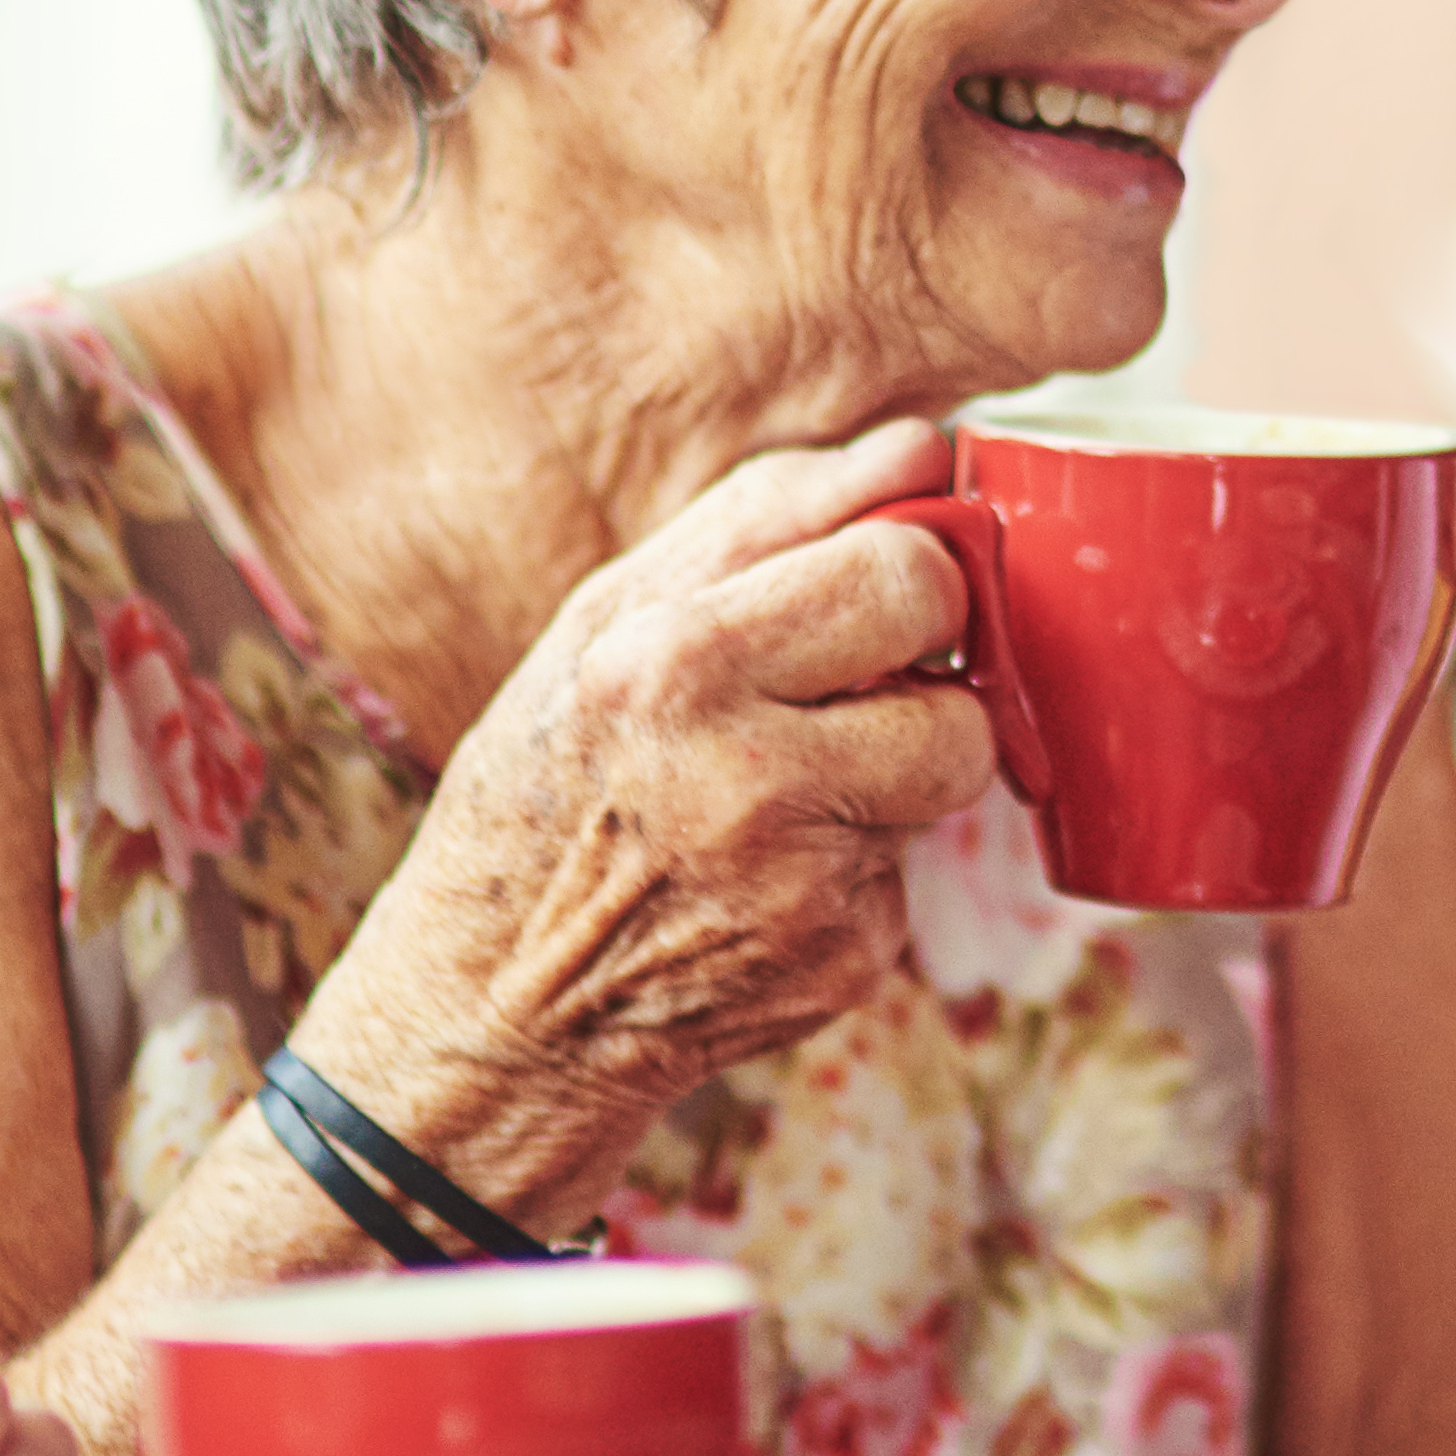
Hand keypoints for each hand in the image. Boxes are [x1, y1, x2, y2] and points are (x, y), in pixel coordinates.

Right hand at [326, 423, 1008, 1141]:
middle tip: (851, 688)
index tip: (874, 594)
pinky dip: (862, 862)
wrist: (498, 1010)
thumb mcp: (603, 625)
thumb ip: (766, 517)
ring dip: (898, 768)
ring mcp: (804, 883)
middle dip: (925, 671)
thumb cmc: (549, 787)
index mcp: (671, 665)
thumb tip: (923, 445)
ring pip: (955, 769)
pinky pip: (916, 865)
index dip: (909, 577)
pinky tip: (768, 880)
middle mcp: (743, 778)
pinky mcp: (848, 958)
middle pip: (957, 677)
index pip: (902, 572)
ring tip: (784, 789)